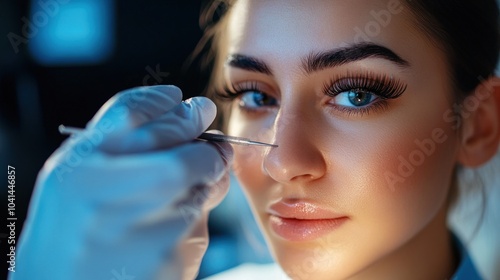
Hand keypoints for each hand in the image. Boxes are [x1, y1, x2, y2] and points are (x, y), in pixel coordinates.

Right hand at [11, 85, 231, 279]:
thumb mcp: (76, 184)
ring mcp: (142, 224)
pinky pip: (200, 219)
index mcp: (78, 168)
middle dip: (200, 135)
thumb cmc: (73, 238)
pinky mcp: (170, 253)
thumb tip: (180, 114)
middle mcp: (107, 192)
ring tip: (180, 195)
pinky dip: (195, 216)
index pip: (131, 112)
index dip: (164, 102)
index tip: (182, 101)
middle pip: (177, 140)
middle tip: (209, 140)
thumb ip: (120, 148)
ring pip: (201, 179)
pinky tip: (168, 230)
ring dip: (205, 179)